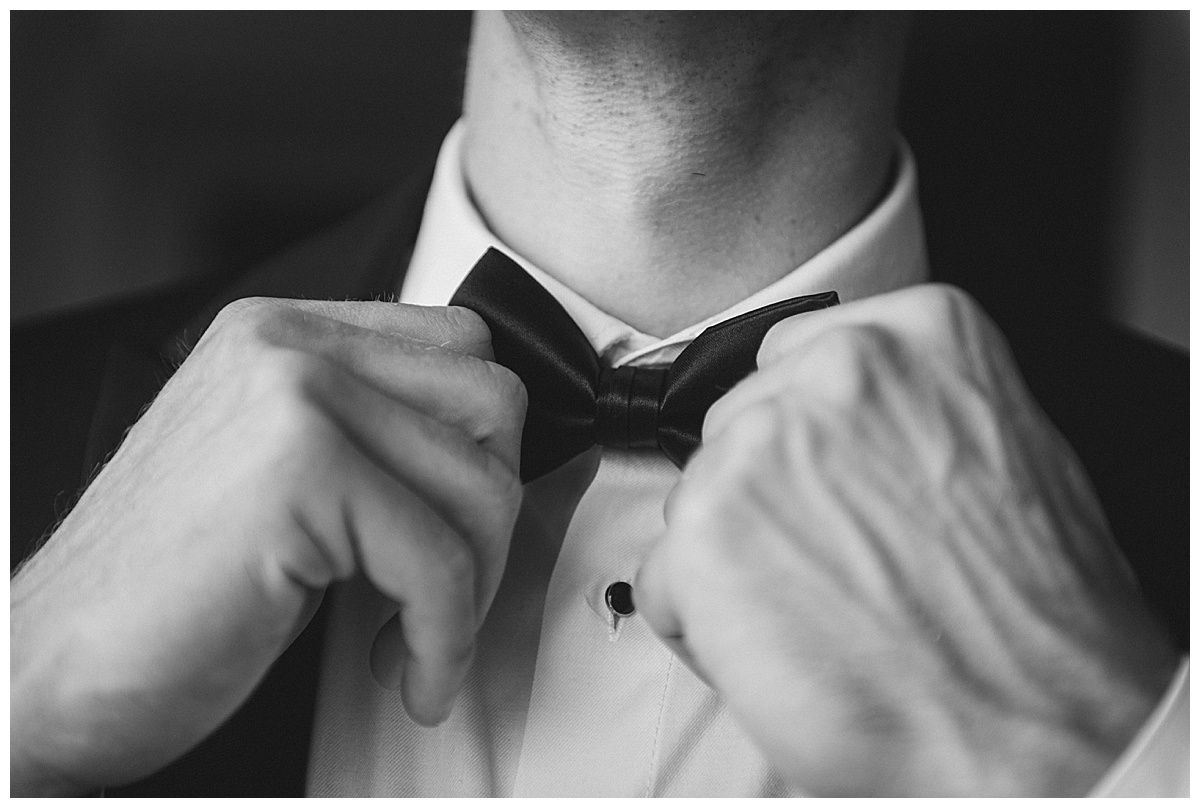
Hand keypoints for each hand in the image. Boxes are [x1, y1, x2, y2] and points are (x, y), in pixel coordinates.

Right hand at [11, 297, 525, 794]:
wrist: (48, 668)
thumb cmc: (169, 590)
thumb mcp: (280, 477)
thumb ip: (370, 435)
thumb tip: (489, 458)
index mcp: (284, 333)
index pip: (464, 346)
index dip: (484, 449)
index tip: (459, 526)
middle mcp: (287, 344)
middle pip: (493, 404)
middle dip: (491, 516)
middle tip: (449, 589)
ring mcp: (291, 397)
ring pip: (482, 484)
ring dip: (474, 588)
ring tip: (416, 638)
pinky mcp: (298, 472)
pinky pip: (441, 563)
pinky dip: (444, 638)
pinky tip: (407, 671)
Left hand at [636, 284, 1177, 795]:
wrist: (1044, 730)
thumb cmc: (1036, 617)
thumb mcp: (1006, 447)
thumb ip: (910, 407)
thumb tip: (842, 424)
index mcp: (917, 332)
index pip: (791, 360)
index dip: (802, 441)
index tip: (824, 485)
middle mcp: (836, 366)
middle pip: (736, 425)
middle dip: (764, 495)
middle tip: (829, 561)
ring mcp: (762, 442)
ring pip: (695, 498)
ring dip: (732, 560)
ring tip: (818, 612)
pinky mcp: (704, 526)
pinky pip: (663, 578)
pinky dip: (701, 627)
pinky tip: (781, 649)